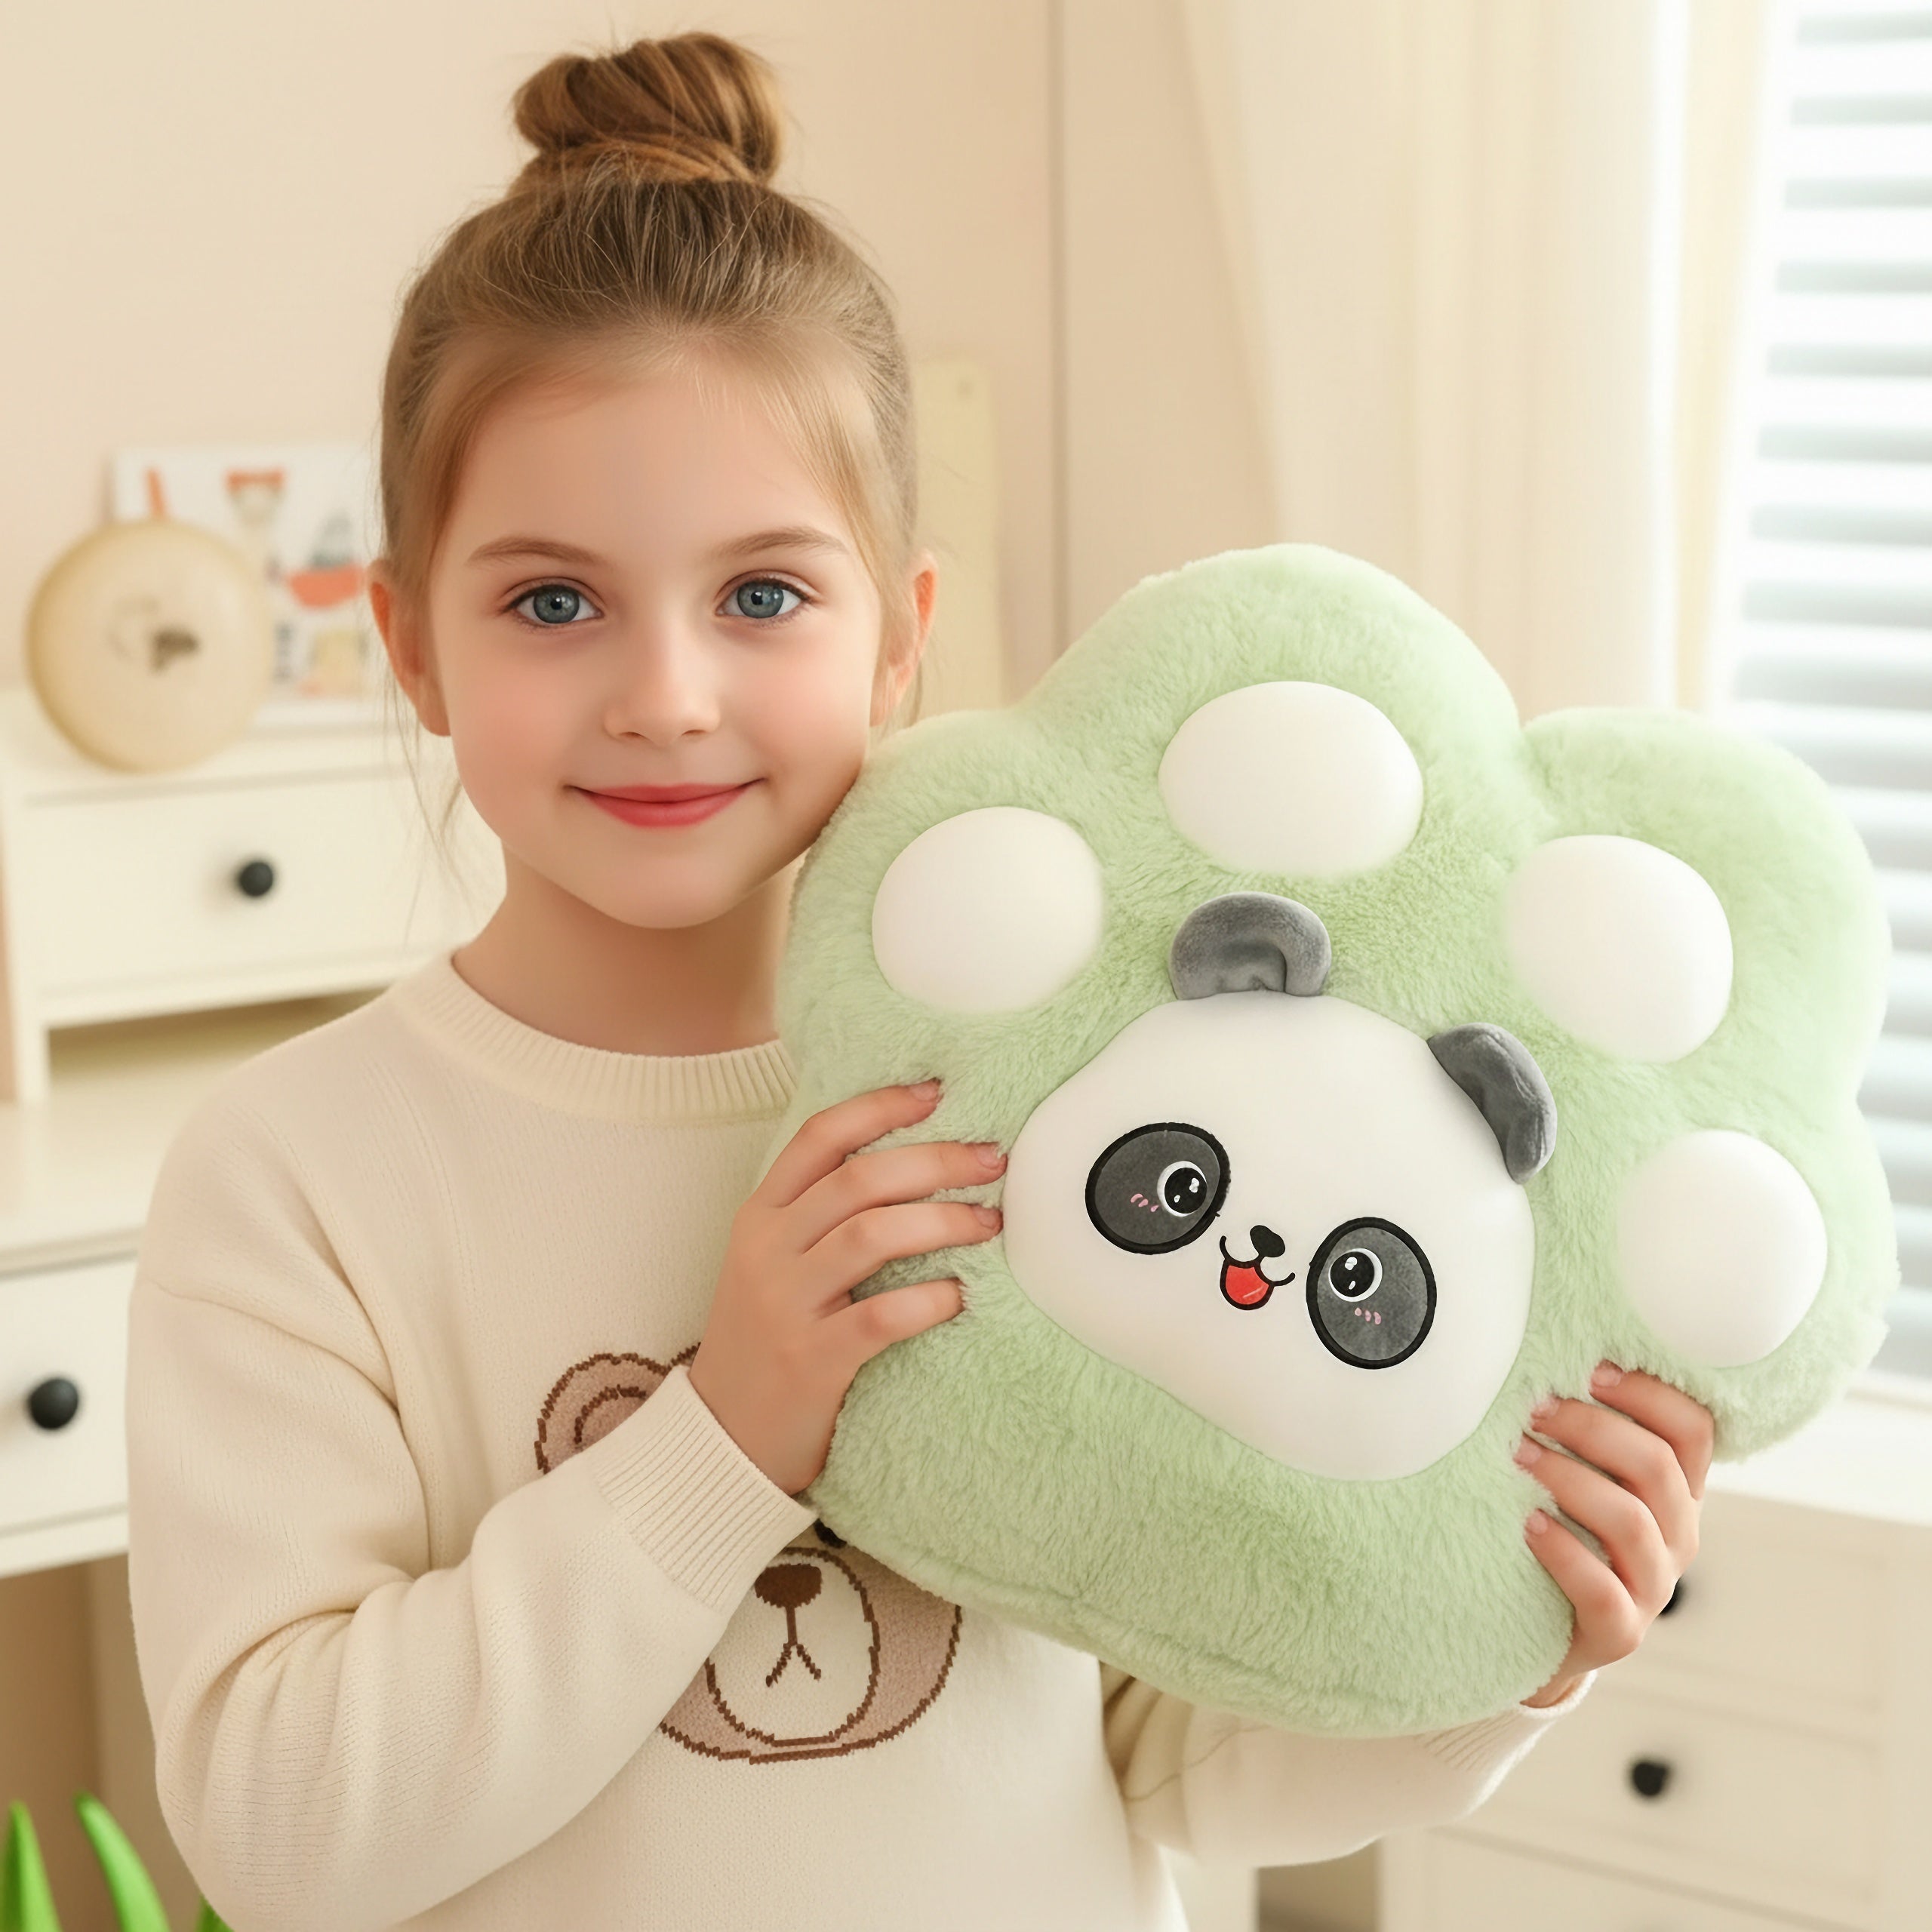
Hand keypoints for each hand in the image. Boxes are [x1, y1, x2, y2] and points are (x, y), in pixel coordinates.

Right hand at [687, 1080, 1003, 1495]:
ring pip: (873, 1234)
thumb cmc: (766, 1339)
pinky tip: (961, 1296)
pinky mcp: (811, 1359)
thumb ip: (821, 1214)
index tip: (937, 1093)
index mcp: (760, 1214)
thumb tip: (911, 1162)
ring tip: (989, 1223)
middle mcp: (767, 1248)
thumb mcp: (774, 1262)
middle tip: (992, 1161)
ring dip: (943, 1220)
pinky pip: (882, 1316)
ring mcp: (785, 1303)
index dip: (880, 1106)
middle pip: (860, 1177)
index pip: (820, 1136)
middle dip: (936, 1159)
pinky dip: (930, 1300)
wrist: (721, 1435)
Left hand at [1515, 1361, 1713, 1707]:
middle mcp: (1677, 1535)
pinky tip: (1527, 1524)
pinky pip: (1602, 1591)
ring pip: (1631, 1522)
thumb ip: (1583, 1434)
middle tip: (1534, 1409)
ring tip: (1518, 1457)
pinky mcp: (1619, 1631)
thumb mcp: (1583, 1477)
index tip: (1592, 1370)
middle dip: (1592, 1428)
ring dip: (1570, 1479)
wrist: (1542, 1626)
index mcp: (1678, 1490)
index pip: (1694, 1430)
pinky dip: (1564, 1552)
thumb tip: (1542, 1358)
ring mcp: (1653, 1587)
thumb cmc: (1561, 1528)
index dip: (1649, 1393)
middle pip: (1657, 1467)